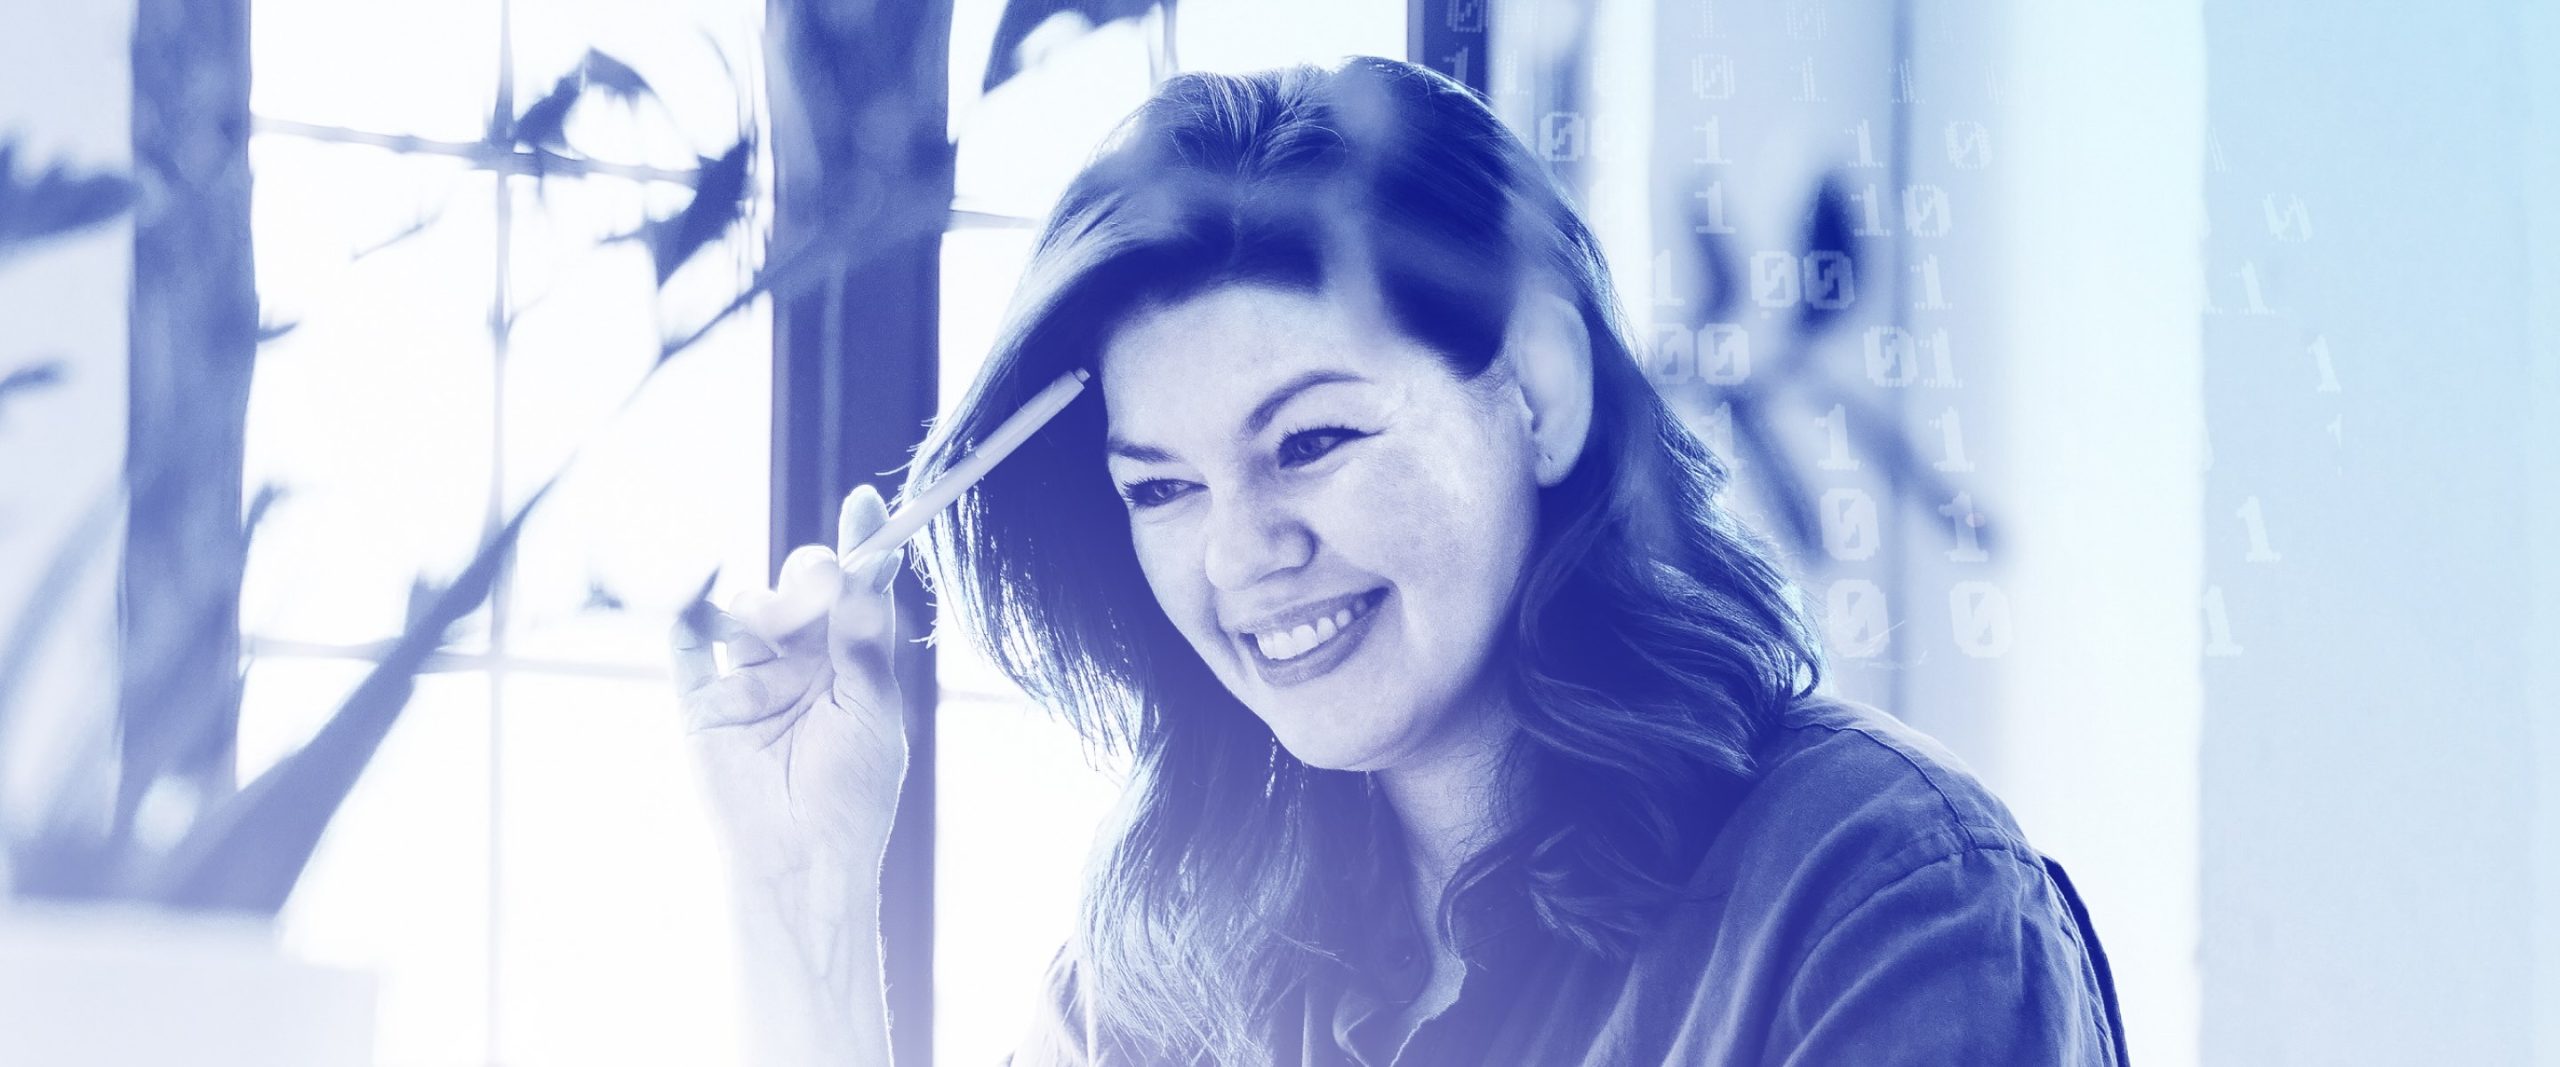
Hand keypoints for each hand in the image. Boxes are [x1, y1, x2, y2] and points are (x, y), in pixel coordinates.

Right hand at [671, 484, 909, 882]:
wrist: (800, 861)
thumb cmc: (851, 793)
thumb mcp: (873, 708)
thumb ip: (864, 636)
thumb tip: (871, 562)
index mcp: (850, 665)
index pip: (854, 593)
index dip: (860, 547)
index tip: (868, 504)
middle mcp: (800, 666)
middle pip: (799, 592)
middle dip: (807, 577)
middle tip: (817, 584)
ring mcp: (749, 682)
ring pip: (747, 610)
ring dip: (761, 604)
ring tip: (772, 626)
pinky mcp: (704, 704)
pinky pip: (688, 646)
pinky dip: (690, 617)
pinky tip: (701, 608)